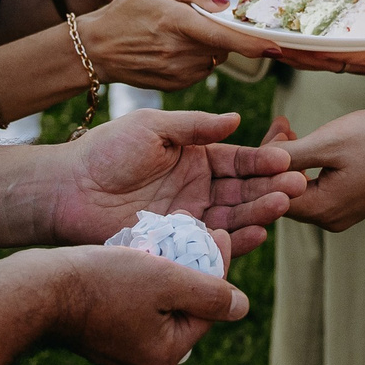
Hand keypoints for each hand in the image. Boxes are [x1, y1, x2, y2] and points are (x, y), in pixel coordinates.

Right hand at [36, 245, 250, 364]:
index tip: (218, 232)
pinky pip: (134, 307)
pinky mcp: (101, 337)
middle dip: (190, 268)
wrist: (35, 291)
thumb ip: (209, 294)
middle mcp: (146, 362)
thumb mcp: (166, 280)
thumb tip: (242, 307)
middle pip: (185, 307)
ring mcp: (121, 353)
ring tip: (163, 237)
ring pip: (159, 304)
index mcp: (167, 355)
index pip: (209, 307)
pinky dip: (139, 281)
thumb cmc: (101, 282)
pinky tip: (136, 253)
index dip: (218, 266)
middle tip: (191, 230)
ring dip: (165, 270)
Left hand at [48, 107, 303, 256]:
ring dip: (261, 212)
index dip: (262, 161)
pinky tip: (258, 233)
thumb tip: (237, 119)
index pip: (237, 161)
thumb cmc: (105, 150)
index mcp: (196, 158)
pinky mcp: (177, 244)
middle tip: (297, 185)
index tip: (286, 160)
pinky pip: (212, 244)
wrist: (68, 190)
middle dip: (271, 188)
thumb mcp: (153, 128)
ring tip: (284, 204)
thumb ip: (195, 127)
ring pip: (234, 218)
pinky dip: (237, 240)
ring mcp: (189, 218)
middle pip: (243, 191)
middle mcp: (198, 189)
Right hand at [81, 0, 283, 92]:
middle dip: (226, 34)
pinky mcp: (177, 85)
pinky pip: (201, 70)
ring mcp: (179, 72)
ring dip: (210, 46)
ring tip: (181, 33)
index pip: (225, 37)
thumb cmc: (126, 13)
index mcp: (178, 23)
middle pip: (224, 46)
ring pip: (214, 58)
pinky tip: (174, 49)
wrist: (96, 50)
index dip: (255, 43)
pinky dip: (197, 59)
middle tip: (206, 20)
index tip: (277, 46)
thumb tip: (224, 4)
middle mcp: (181, 51)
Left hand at [270, 108, 364, 231]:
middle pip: (284, 191)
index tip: (273, 129)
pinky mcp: (351, 203)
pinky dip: (309, 165)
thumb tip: (257, 163)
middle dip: (276, 158)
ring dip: (292, 159)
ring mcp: (341, 213)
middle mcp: (329, 219)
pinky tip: (308, 141)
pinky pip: (318, 187)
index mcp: (321, 209)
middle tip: (281, 124)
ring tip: (290, 127)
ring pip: (301, 187)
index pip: (272, 193)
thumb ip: (290, 156)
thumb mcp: (328, 142)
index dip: (264, 162)